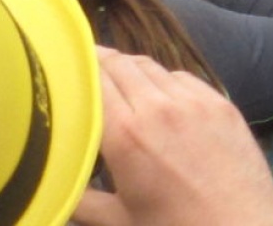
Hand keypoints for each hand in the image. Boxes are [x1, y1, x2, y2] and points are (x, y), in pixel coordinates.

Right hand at [69, 47, 272, 225]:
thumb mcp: (119, 222)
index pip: (93, 78)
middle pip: (120, 64)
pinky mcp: (221, 103)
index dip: (77, 66)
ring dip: (132, 69)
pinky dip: (166, 80)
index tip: (65, 65)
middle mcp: (158, 107)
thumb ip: (80, 201)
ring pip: (152, 66)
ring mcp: (194, 101)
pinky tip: (162, 94)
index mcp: (126, 134)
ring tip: (122, 78)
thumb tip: (51, 191)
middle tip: (88, 66)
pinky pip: (184, 77)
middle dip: (101, 62)